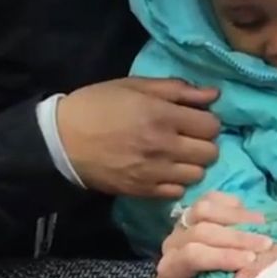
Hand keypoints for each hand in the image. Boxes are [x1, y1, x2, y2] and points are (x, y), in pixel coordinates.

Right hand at [56, 78, 220, 197]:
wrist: (62, 140)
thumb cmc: (98, 105)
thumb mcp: (135, 86)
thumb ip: (177, 90)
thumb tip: (214, 94)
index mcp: (162, 115)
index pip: (211, 125)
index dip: (207, 121)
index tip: (195, 120)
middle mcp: (164, 145)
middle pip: (210, 152)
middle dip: (204, 143)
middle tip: (188, 138)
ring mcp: (154, 171)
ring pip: (198, 174)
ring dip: (192, 164)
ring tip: (177, 156)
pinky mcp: (143, 190)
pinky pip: (177, 191)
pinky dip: (176, 182)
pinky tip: (164, 171)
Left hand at [148, 193, 273, 277]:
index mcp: (171, 270)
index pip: (193, 255)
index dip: (222, 255)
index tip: (251, 260)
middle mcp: (172, 244)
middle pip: (202, 230)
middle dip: (237, 236)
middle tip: (267, 244)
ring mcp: (180, 225)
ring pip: (205, 208)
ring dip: (237, 216)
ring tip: (262, 224)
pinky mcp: (191, 213)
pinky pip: (210, 198)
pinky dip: (232, 203)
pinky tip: (250, 215)